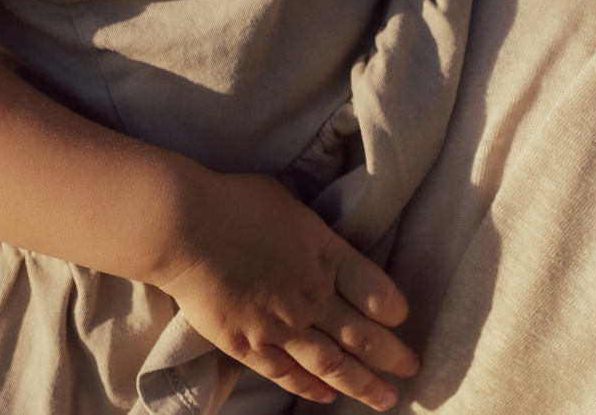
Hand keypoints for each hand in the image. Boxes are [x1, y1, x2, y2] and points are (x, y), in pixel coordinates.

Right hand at [151, 170, 418, 408]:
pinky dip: (310, 387)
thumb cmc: (234, 202)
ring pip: (332, 363)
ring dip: (362, 384)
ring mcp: (281, 325)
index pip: (378, 292)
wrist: (183, 227)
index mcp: (327, 254)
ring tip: (384, 400)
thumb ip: (313, 233)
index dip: (395, 309)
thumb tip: (322, 243)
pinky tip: (327, 397)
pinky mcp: (249, 344)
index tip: (401, 318)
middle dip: (392, 356)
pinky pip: (287, 373)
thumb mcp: (290, 204)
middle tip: (412, 369)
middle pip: (362, 335)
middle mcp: (312, 295)